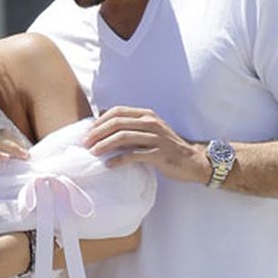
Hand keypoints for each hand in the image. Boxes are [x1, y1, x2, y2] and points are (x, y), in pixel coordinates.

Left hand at [84, 106, 206, 183]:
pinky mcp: (159, 154)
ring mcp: (156, 138)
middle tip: (85, 144)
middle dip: (98, 133)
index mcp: (146, 114)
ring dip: (104, 145)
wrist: (192, 160)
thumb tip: (101, 114)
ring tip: (93, 153)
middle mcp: (151, 123)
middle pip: (117, 123)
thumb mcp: (148, 129)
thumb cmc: (166, 146)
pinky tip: (109, 165)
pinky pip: (134, 155)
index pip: (117, 112)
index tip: (87, 133)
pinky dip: (119, 160)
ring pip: (123, 137)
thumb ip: (128, 123)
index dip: (99, 121)